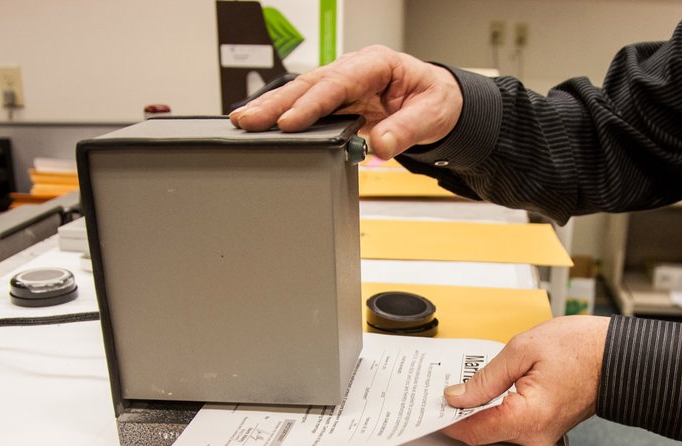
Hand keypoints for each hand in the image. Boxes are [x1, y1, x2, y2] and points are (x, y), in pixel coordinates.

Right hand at [228, 45, 462, 160]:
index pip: (339, 82)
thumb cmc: (435, 101)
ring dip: (271, 107)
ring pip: (301, 92)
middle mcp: (354, 69)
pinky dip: (281, 114)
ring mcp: (342, 84)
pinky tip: (261, 124)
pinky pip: (305, 105)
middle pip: (310, 84)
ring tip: (243, 121)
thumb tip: (380, 146)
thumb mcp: (431, 116)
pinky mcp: (336, 101)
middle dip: (278, 103)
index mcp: (377, 64)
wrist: (438, 102)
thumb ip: (407, 130)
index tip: (291, 122)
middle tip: (250, 120)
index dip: (313, 103)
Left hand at [442, 316, 610, 445]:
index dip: (445, 421)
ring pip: (494, 430)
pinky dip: (496, 409)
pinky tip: (491, 390)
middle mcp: (533, 435)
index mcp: (526, 417)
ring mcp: (540, 436)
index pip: (471, 431)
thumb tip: (456, 396)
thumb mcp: (522, 350)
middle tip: (444, 388)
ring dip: (478, 410)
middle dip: (460, 412)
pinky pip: (510, 425)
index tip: (428, 408)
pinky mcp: (543, 430)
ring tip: (469, 383)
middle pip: (480, 433)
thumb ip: (484, 378)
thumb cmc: (581, 349)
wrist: (618, 358)